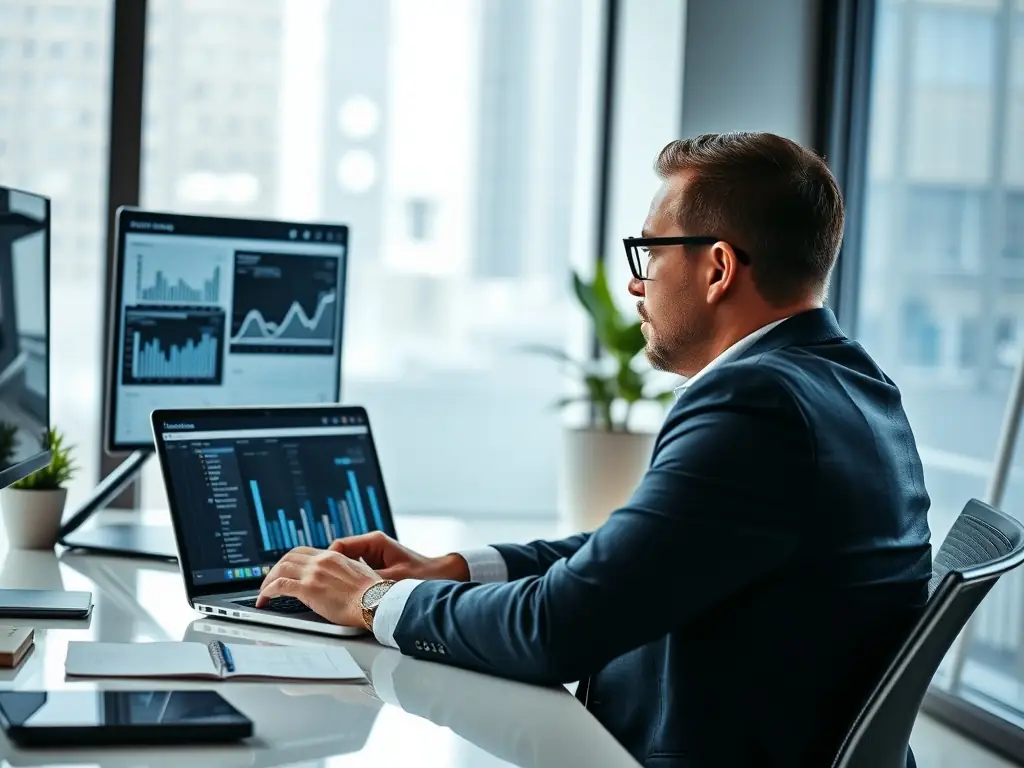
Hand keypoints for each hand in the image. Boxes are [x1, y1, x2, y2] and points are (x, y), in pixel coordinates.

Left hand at [256, 546, 379, 626]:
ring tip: (264, 593)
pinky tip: (264, 600)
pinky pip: (279, 586)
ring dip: (268, 581)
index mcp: (333, 556)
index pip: (303, 552)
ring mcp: (314, 574)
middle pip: (288, 557)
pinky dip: (267, 591)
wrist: (376, 602)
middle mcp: (321, 561)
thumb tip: (337, 580)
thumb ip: (343, 572)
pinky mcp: (308, 590)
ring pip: (280, 569)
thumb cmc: (372, 594)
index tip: (284, 571)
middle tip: (270, 582)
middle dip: (275, 569)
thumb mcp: (358, 574)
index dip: (289, 561)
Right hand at [328, 531, 469, 581]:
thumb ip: (370, 582)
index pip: (339, 546)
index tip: (319, 575)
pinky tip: (348, 595)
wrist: (443, 576)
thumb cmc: (423, 576)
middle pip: (339, 554)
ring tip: (331, 591)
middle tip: (319, 585)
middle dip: (329, 569)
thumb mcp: (393, 580)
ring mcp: (374, 556)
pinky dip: (350, 581)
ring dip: (339, 576)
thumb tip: (348, 589)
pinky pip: (356, 572)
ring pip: (346, 564)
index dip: (327, 561)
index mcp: (374, 542)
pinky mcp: (377, 567)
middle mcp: (372, 545)